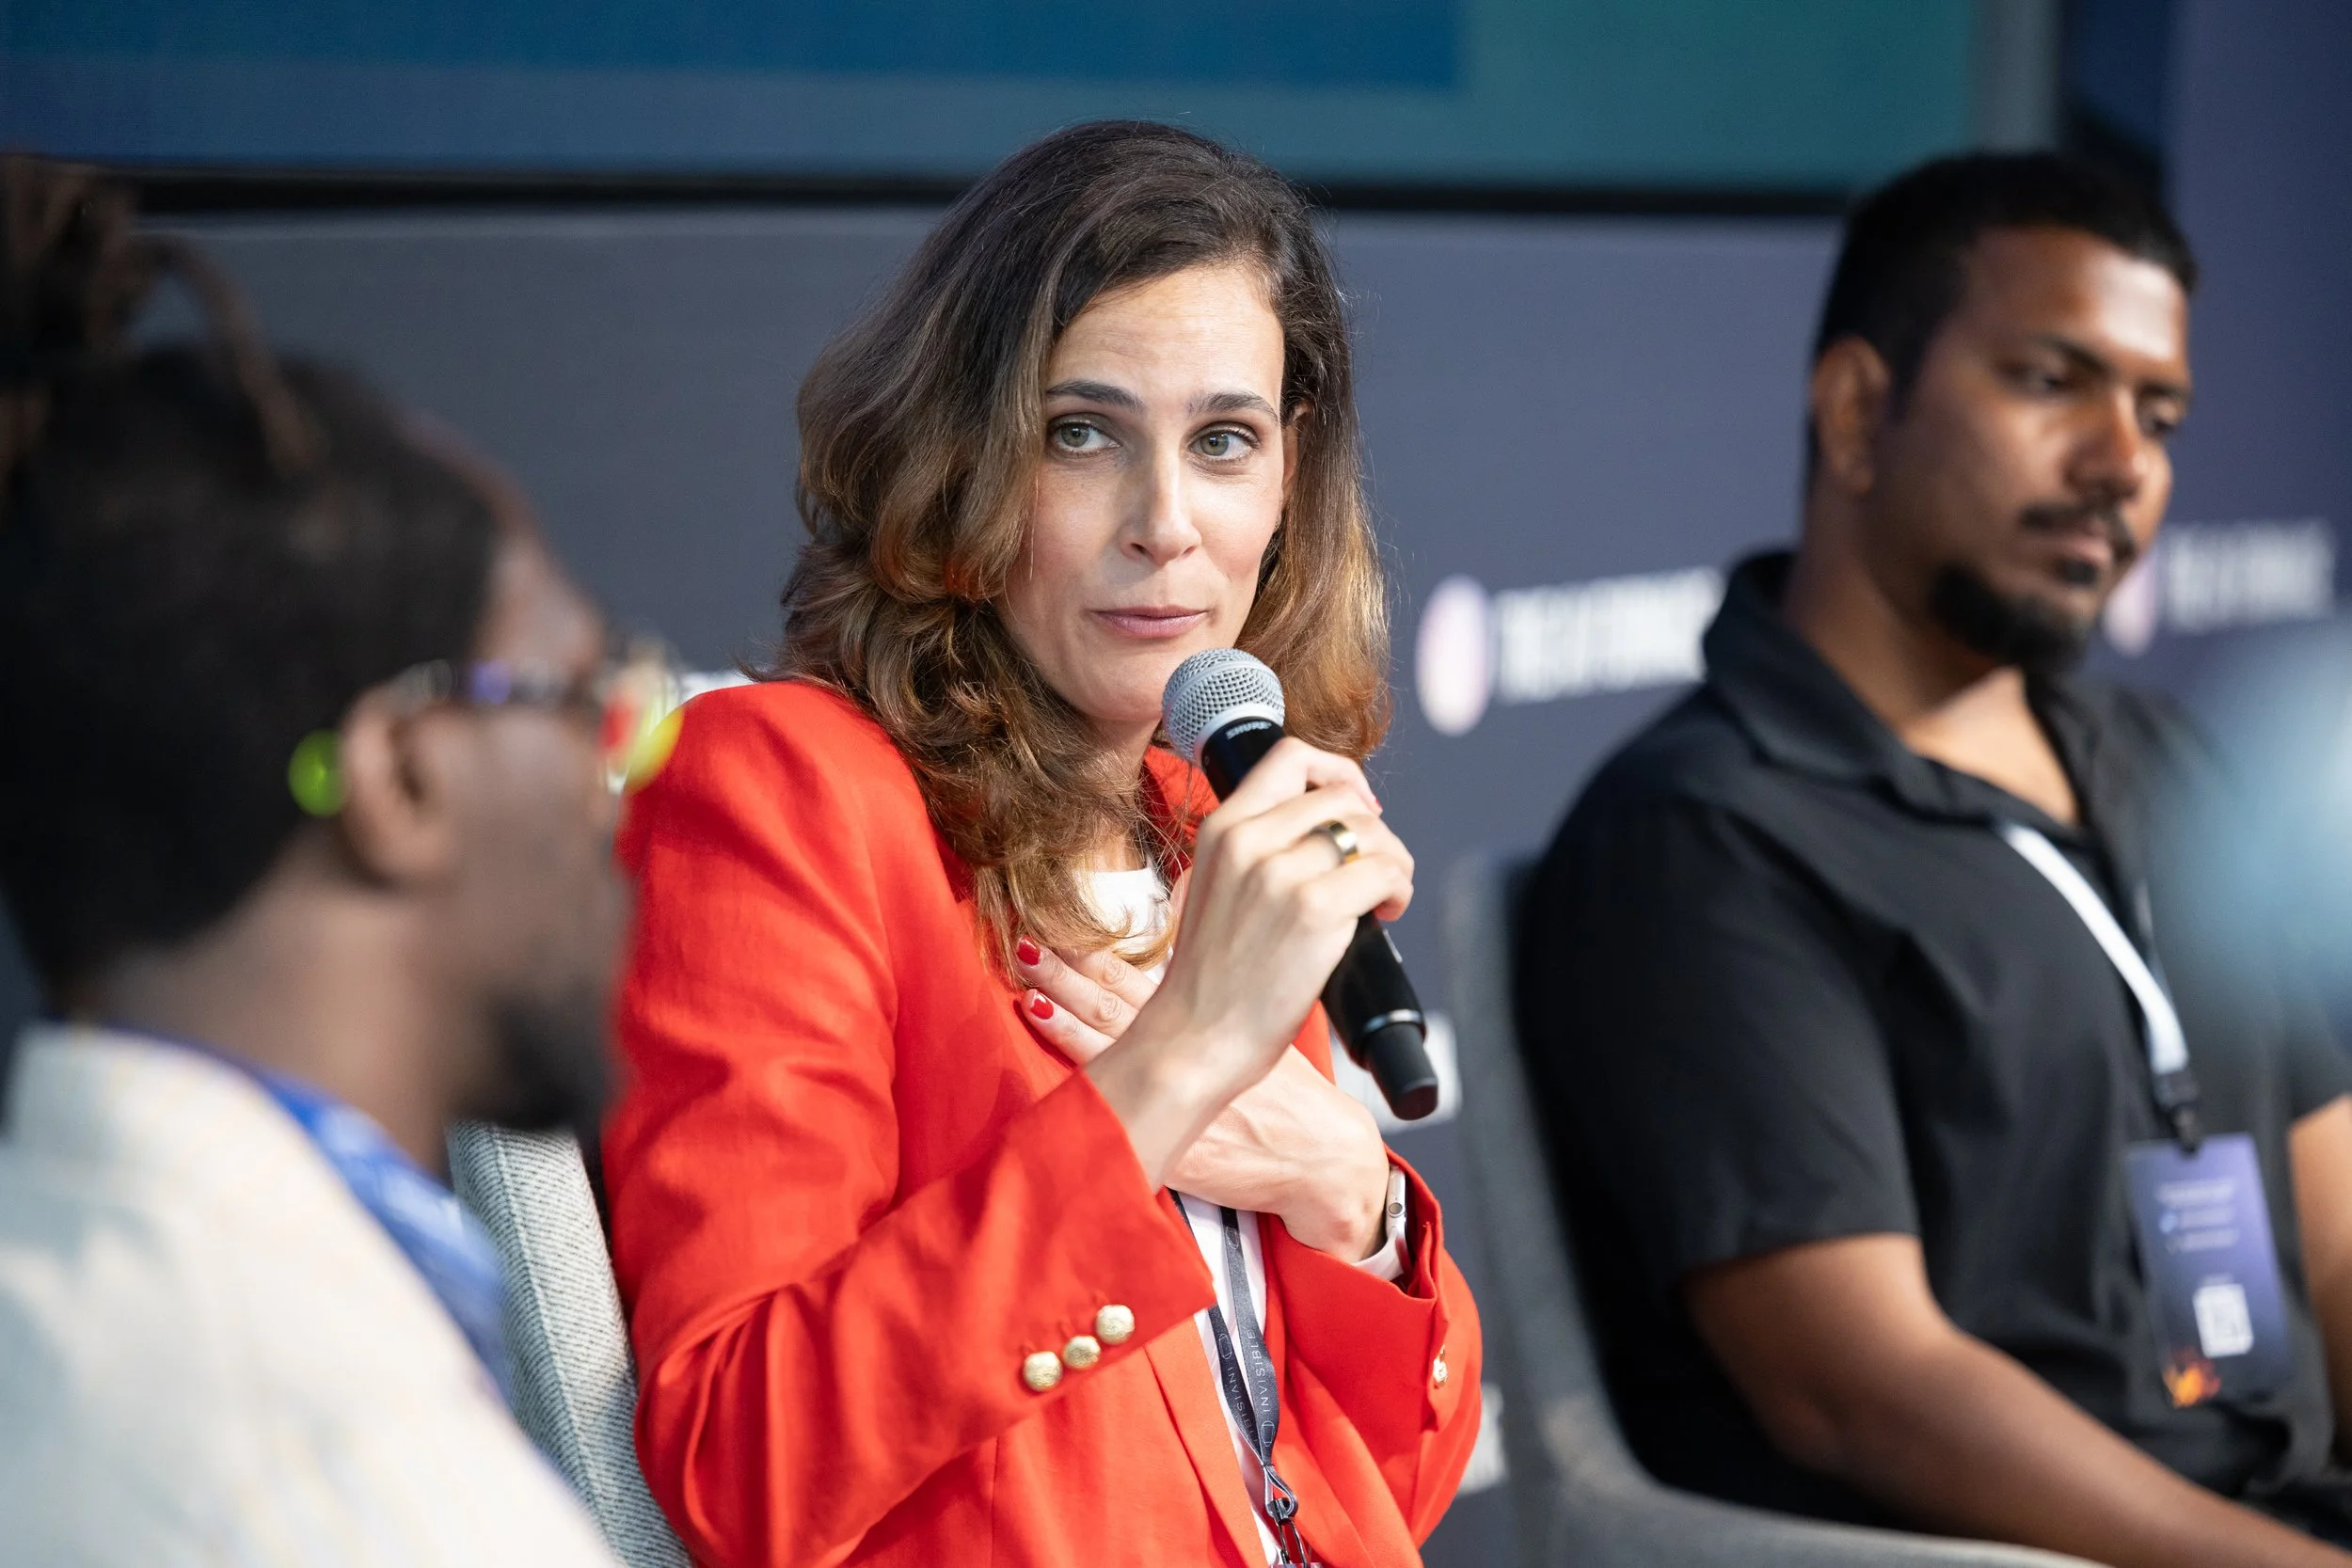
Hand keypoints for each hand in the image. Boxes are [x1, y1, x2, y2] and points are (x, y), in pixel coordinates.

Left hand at [1018, 933, 1390, 1258]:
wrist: (1323, 1158)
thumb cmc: (1297, 1098)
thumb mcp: (1270, 1029)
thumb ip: (1230, 995)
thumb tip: (1191, 955)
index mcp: (1205, 1022)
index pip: (1135, 981)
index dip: (1093, 956)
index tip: (1059, 930)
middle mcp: (1182, 1056)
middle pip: (1112, 1007)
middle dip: (1068, 978)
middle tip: (1028, 948)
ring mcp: (1173, 1102)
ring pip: (1109, 1053)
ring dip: (1068, 1023)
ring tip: (1030, 996)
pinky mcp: (1169, 1148)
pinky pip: (1117, 1120)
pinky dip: (1085, 1098)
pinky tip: (1059, 1087)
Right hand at [1070, 737, 1413, 1198]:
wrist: (1195, 1038)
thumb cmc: (1211, 980)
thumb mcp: (1216, 889)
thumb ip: (1257, 852)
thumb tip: (1328, 834)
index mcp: (1222, 829)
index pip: (1290, 757)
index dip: (1338, 772)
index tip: (1357, 806)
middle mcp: (1249, 840)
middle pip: (1343, 796)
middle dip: (1375, 829)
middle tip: (1376, 870)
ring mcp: (1281, 873)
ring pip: (1372, 831)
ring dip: (1393, 860)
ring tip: (1383, 896)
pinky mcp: (1315, 910)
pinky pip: (1386, 871)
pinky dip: (1399, 889)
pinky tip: (1386, 915)